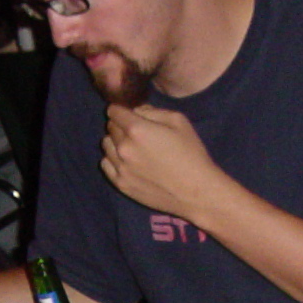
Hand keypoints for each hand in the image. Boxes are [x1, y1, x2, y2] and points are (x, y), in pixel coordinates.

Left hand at [100, 105, 233, 224]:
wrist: (196, 193)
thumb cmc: (191, 154)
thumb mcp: (179, 121)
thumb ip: (153, 111)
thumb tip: (137, 110)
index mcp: (137, 129)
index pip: (114, 111)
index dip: (121, 109)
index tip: (129, 113)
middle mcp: (123, 148)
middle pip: (110, 127)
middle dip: (120, 125)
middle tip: (137, 131)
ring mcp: (120, 168)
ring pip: (106, 145)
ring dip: (116, 142)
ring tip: (133, 147)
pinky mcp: (121, 184)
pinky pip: (106, 164)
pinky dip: (113, 159)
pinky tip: (128, 162)